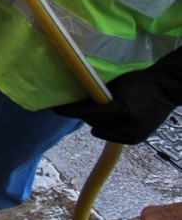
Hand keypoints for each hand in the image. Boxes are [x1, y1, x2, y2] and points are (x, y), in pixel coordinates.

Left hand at [53, 47, 181, 143]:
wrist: (165, 89)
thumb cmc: (137, 81)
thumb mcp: (114, 86)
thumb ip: (97, 96)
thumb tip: (78, 101)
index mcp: (118, 111)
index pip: (86, 114)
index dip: (69, 111)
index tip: (55, 109)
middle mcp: (125, 126)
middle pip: (93, 123)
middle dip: (85, 115)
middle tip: (80, 106)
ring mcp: (133, 134)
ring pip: (103, 131)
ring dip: (96, 123)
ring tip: (94, 113)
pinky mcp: (138, 138)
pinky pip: (116, 138)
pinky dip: (107, 131)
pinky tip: (101, 125)